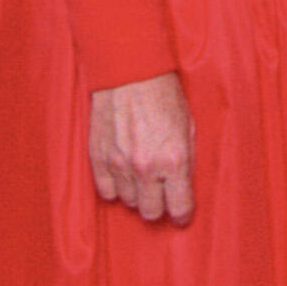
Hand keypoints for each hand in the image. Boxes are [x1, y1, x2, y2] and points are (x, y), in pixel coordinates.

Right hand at [88, 72, 194, 223]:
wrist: (129, 71)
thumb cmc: (163, 94)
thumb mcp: (188, 126)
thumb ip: (185, 160)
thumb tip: (183, 186)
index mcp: (174, 160)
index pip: (179, 208)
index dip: (182, 215)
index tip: (180, 214)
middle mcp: (146, 167)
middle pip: (151, 212)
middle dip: (158, 205)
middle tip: (160, 192)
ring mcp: (119, 164)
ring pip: (128, 202)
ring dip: (136, 192)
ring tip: (140, 175)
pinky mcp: (98, 158)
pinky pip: (106, 192)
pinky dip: (114, 186)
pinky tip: (122, 173)